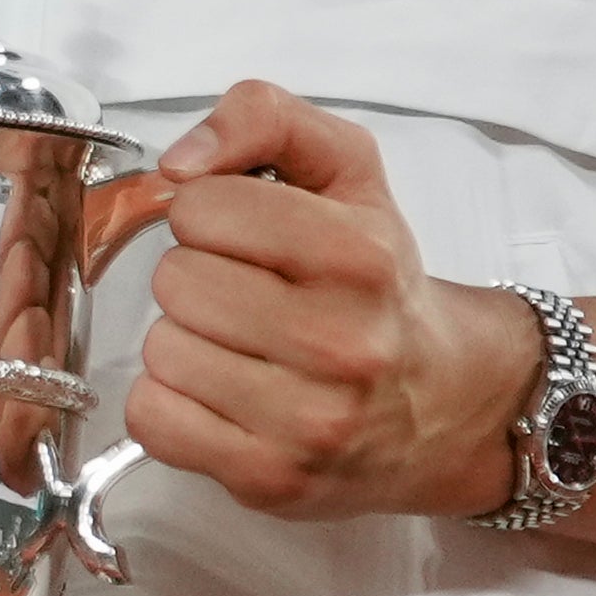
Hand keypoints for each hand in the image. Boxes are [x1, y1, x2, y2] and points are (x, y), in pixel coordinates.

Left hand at [121, 81, 538, 523]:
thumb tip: (180, 161)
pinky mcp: (272, 477)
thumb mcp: (344, 169)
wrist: (441, 400)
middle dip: (198, 278)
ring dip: (185, 342)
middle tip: (247, 295)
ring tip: (242, 347)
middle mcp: (343, 341)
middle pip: (175, 281)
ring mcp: (309, 420)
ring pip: (160, 350)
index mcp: (360, 254)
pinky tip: (222, 393)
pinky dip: (171, 403)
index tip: (246, 236)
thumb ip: (263, 118)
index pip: (202, 207)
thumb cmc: (378, 283)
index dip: (210, 214)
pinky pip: (153, 418)